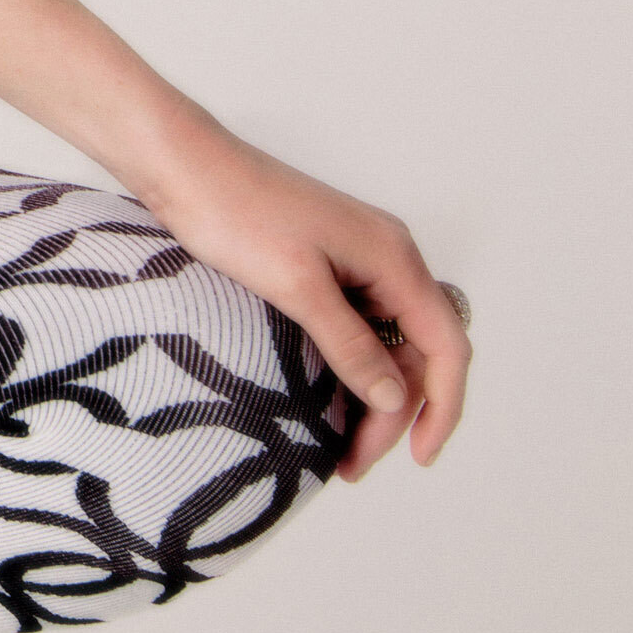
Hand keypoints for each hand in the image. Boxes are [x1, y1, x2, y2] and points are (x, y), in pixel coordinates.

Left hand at [133, 127, 469, 477]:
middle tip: (352, 464)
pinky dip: (349, 368)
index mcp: (395, 258)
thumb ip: (350, 345)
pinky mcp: (327, 266)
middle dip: (395, 414)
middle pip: (417, 353)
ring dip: (371, 396)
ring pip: (387, 344)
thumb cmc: (236, 214)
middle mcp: (388, 259)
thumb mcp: (296, 288)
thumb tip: (396, 399)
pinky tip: (324, 402)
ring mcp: (358, 262)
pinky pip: (357, 328)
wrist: (185, 168)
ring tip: (338, 447)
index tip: (419, 458)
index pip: (447, 346)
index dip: (443, 407)